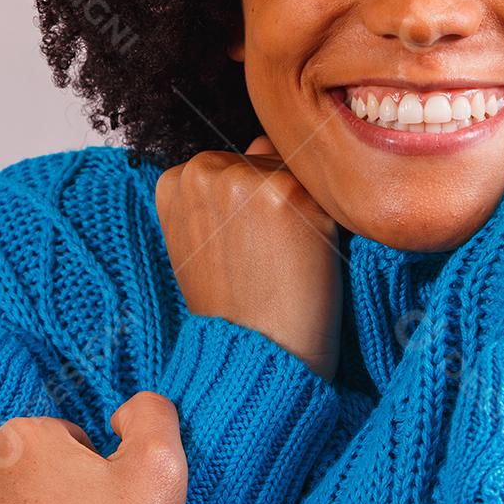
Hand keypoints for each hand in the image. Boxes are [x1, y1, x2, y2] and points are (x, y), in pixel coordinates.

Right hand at [154, 134, 342, 379]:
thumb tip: (262, 148)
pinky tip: (308, 258)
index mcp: (174, 179)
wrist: (256, 356)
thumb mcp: (201, 243)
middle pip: (266, 157)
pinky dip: (328, 221)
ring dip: (304, 204)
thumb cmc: (236, 308)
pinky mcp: (284, 191)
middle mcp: (201, 169)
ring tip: (286, 258)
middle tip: (271, 256)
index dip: (253, 205)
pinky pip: (325, 190)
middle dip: (278, 196)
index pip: (234, 162)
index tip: (249, 245)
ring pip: (296, 169)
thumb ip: (218, 195)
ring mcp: (242, 177)